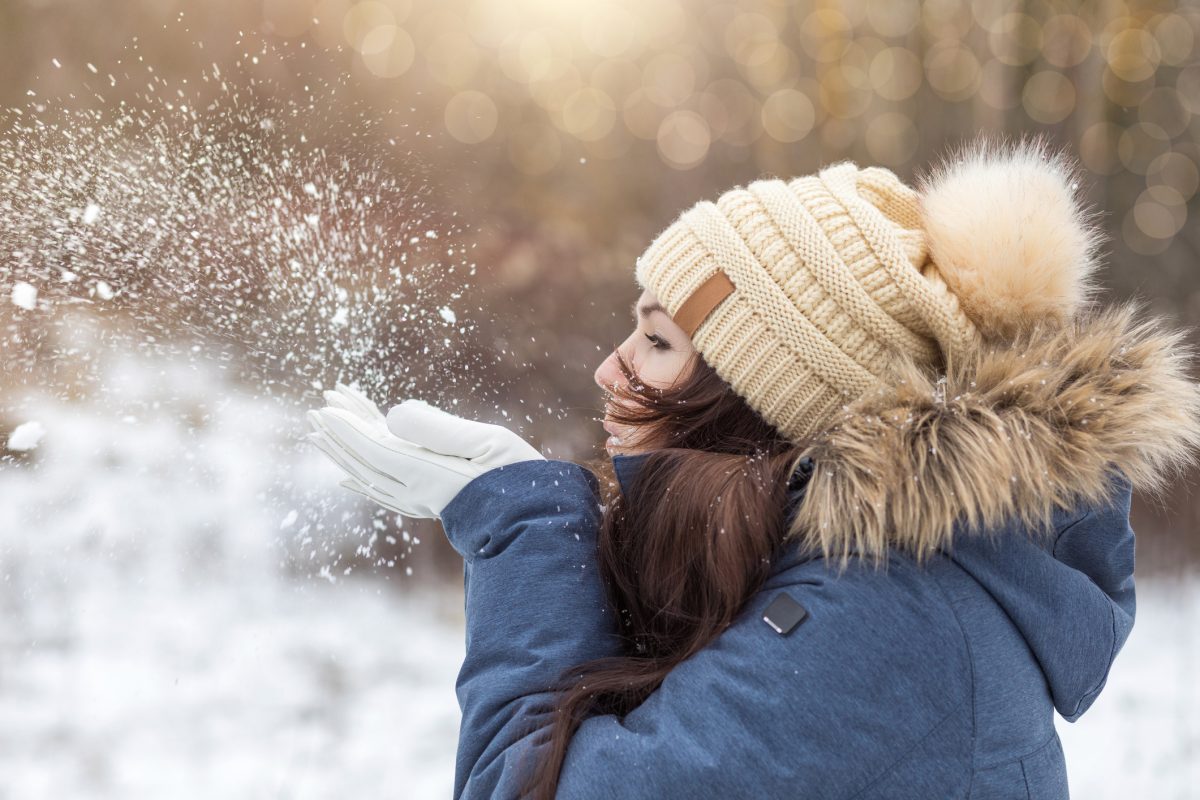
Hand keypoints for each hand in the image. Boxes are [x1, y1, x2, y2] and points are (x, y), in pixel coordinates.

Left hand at [306, 392, 543, 519]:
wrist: (541, 523)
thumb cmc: (520, 480)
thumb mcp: (485, 442)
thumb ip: (438, 428)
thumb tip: (392, 416)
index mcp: (427, 475)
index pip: (373, 448)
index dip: (348, 426)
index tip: (326, 406)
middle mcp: (417, 491)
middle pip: (366, 460)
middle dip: (340, 433)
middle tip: (317, 409)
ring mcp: (424, 499)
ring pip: (372, 473)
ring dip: (345, 451)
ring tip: (321, 432)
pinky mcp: (434, 501)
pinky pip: (385, 491)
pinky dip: (362, 478)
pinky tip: (348, 476)